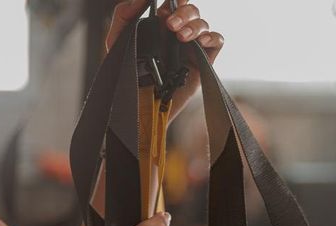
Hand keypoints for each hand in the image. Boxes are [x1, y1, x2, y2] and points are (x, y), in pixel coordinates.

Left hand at [106, 0, 224, 118]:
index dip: (176, 1)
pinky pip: (217, 41)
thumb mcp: (118, 41)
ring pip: (203, 23)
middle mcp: (177, 35)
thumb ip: (124, 15)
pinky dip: (212, 36)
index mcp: (160, 26)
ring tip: (180, 37)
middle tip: (170, 25)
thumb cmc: (127, 75)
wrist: (138, 105)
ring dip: (194, 25)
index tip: (172, 3)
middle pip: (191, 10)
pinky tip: (199, 42)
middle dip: (184, 12)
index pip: (174, 4)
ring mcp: (191, 48)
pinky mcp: (202, 63)